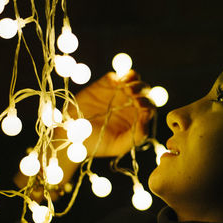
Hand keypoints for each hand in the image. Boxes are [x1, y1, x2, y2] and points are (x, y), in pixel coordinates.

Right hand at [14, 70, 155, 199]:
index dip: (147, 103)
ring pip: (133, 79)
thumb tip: (148, 119)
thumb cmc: (99, 144)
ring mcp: (118, 92)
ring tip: (125, 87)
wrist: (73, 137)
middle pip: (144, 90)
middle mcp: (131, 102)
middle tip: (131, 93)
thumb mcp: (120, 145)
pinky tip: (113, 83)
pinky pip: (113, 77)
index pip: (149, 106)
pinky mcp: (104, 85)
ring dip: (132, 80)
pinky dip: (115, 77)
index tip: (139, 105)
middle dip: (140, 89)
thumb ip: (138, 135)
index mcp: (138, 116)